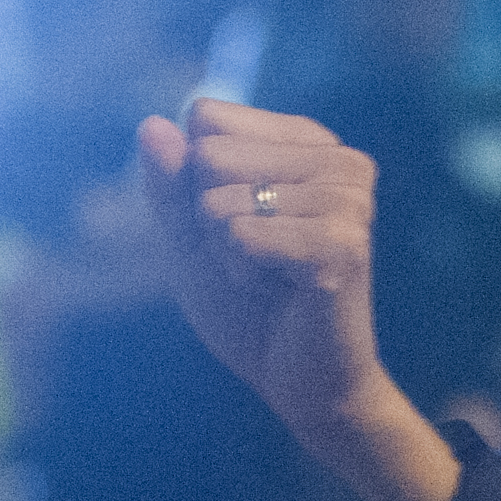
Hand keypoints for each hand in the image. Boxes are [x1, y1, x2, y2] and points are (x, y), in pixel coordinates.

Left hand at [133, 101, 393, 446]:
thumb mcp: (192, 238)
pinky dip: (244, 273)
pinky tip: (285, 292)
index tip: (241, 224)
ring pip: (220, 201)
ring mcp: (347, 200)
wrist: (303, 382)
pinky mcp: (343, 243)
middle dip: (212, 218)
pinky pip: (241, 236)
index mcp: (308, 143)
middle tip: (259, 258)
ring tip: (275, 279)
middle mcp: (340, 160)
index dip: (198, 181)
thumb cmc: (252, 308)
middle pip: (210, 154)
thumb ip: (169, 183)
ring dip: (230, 253)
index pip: (207, 118)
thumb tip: (153, 124)